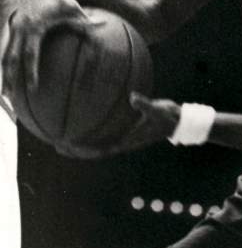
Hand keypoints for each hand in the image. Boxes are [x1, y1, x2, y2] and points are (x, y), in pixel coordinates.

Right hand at [1, 0, 97, 95]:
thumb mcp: (74, 9)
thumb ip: (86, 22)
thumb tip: (104, 26)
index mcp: (33, 26)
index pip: (29, 54)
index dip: (30, 73)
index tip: (33, 90)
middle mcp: (17, 28)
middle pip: (9, 59)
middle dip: (8, 79)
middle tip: (9, 99)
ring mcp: (8, 27)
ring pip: (1, 54)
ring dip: (2, 74)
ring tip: (3, 94)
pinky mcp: (4, 25)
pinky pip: (0, 46)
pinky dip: (1, 61)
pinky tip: (3, 76)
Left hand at [57, 92, 181, 157]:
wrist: (178, 120)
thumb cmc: (168, 117)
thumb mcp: (157, 110)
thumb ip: (144, 104)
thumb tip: (132, 97)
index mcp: (126, 142)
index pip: (100, 150)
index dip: (84, 150)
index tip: (68, 147)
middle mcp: (121, 141)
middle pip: (94, 149)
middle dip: (76, 149)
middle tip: (56, 144)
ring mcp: (122, 135)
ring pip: (97, 142)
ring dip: (82, 141)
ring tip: (63, 135)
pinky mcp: (125, 128)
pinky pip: (104, 130)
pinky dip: (94, 128)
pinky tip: (85, 119)